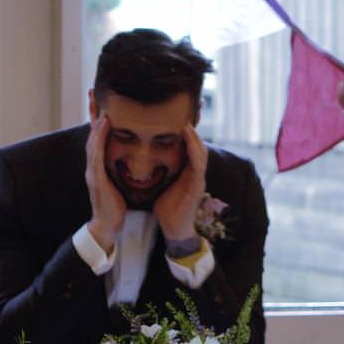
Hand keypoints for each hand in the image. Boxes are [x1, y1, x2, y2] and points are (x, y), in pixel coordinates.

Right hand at [85, 115, 126, 250]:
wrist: (107, 226)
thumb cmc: (115, 206)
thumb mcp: (118, 183)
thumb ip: (120, 170)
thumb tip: (131, 158)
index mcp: (98, 166)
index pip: (98, 138)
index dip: (99, 119)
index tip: (101, 102)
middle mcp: (92, 165)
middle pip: (92, 134)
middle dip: (92, 113)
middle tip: (93, 94)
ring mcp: (92, 170)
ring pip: (92, 140)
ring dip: (95, 120)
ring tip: (99, 103)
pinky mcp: (96, 177)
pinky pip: (96, 152)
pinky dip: (99, 137)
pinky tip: (104, 124)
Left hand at [155, 124, 208, 242]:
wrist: (173, 228)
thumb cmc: (166, 206)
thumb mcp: (161, 183)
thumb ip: (158, 170)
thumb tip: (143, 157)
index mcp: (185, 170)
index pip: (187, 146)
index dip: (183, 133)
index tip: (172, 118)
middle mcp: (194, 172)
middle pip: (197, 145)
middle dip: (192, 131)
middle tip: (184, 115)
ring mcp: (198, 178)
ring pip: (201, 152)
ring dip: (195, 138)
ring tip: (187, 124)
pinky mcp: (197, 186)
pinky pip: (199, 165)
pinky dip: (195, 152)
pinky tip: (190, 142)